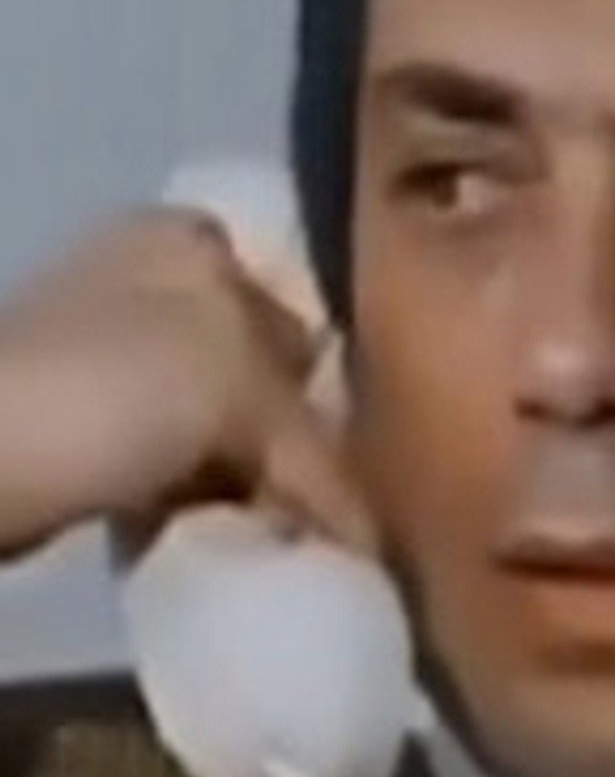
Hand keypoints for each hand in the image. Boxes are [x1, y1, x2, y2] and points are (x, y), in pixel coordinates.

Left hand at [0, 208, 375, 561]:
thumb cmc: (105, 395)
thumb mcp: (239, 395)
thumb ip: (320, 452)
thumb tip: (372, 531)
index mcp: (196, 240)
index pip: (306, 311)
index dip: (341, 389)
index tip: (371, 460)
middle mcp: (154, 281)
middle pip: (264, 373)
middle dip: (295, 442)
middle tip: (328, 509)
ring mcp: (110, 355)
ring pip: (220, 427)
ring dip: (250, 483)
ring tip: (277, 536)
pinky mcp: (79, 427)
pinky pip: (173, 469)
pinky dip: (198, 503)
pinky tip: (212, 536)